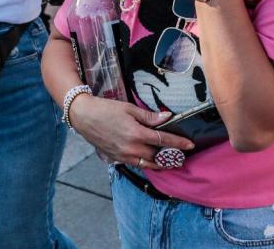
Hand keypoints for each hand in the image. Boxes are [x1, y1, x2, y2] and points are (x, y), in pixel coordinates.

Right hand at [69, 95, 193, 168]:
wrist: (83, 116)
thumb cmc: (105, 109)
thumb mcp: (128, 108)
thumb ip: (149, 116)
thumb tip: (166, 117)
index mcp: (136, 133)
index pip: (163, 140)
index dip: (178, 143)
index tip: (190, 144)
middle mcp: (131, 148)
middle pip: (158, 155)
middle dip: (172, 155)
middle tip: (183, 153)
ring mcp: (124, 155)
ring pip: (148, 164)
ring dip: (162, 163)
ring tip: (172, 161)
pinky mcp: (117, 158)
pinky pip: (137, 165)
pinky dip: (147, 164)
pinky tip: (153, 161)